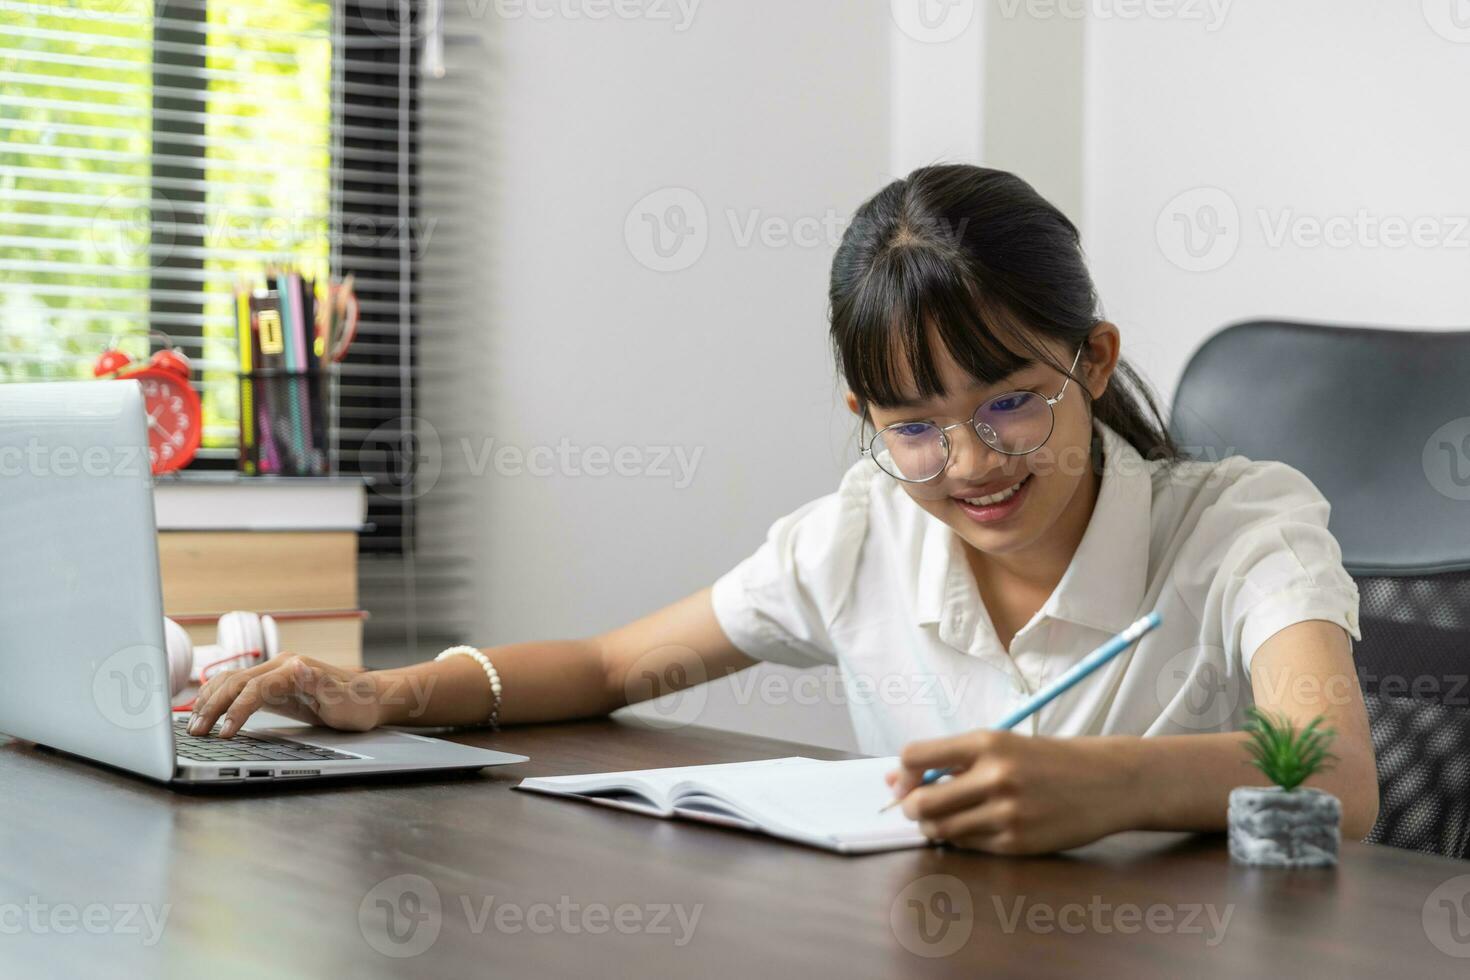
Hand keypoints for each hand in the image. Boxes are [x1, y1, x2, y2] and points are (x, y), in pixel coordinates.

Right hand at [188, 655, 383, 737]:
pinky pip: (238, 688)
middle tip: (196, 733)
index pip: (254, 688)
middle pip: (235, 682)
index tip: (224, 734)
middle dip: (212, 707)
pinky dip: (218, 697)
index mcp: (294, 669)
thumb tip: (298, 666)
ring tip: (193, 725)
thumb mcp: (343, 699)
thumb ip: (320, 683)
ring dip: (210, 701)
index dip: (236, 710)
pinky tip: (206, 710)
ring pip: (231, 681)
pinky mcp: (273, 686)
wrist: (371, 699)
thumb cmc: (358, 704)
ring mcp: (275, 674)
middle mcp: (281, 666)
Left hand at [887, 730, 1138, 854]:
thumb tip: (893, 780)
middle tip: (917, 808)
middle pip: (921, 802)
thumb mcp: (1002, 745)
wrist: (1106, 781)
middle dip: (910, 808)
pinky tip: (976, 827)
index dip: (902, 774)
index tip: (905, 782)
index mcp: (987, 742)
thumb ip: (949, 760)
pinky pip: (968, 846)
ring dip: (932, 828)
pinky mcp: (1017, 843)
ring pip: (940, 830)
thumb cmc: (1046, 760)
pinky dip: (961, 839)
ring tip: (945, 818)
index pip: (916, 755)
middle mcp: (995, 776)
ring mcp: (1007, 813)